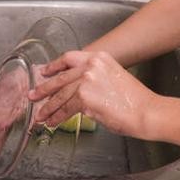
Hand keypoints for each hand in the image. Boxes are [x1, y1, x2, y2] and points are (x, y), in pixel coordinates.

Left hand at [28, 50, 161, 138]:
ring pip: (60, 95)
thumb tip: (76, 90)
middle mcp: (91, 65)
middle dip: (44, 88)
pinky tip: (52, 121)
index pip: (69, 58)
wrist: (146, 111)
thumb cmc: (134, 100)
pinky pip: (65, 109)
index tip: (44, 72)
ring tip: (40, 115)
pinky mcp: (85, 98)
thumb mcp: (113, 78)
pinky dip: (57, 117)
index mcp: (99, 57)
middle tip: (33, 95)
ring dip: (48, 107)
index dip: (54, 66)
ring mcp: (86, 80)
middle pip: (60, 77)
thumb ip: (94, 79)